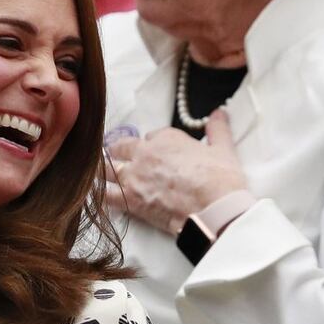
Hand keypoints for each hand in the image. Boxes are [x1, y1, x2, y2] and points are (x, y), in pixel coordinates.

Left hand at [105, 110, 247, 234]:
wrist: (215, 209)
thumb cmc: (221, 179)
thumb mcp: (223, 149)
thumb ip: (218, 129)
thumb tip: (219, 114)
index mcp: (167, 139)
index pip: (150, 136)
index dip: (151, 144)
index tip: (154, 152)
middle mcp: (146, 154)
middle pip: (121, 148)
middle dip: (119, 151)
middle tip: (118, 156)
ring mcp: (135, 177)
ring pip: (108, 169)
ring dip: (106, 171)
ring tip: (103, 174)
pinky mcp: (130, 201)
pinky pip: (106, 196)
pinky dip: (101, 195)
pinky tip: (99, 196)